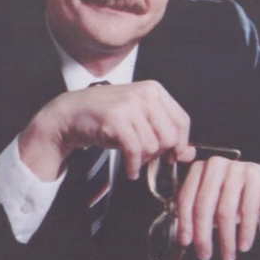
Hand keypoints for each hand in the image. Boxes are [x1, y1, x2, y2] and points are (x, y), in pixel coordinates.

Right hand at [18, 81, 193, 182]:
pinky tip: (129, 170)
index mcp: (153, 90)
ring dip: (143, 160)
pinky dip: (133, 166)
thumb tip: (190, 154)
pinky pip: (135, 151)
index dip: (180, 143)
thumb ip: (165, 133)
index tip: (173, 155)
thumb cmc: (105, 116)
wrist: (69, 113)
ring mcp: (129, 106)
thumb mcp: (139, 120)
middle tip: (146, 158)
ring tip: (133, 160)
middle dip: (159, 154)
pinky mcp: (115, 120)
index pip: (182, 120)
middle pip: (169, 136)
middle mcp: (143, 95)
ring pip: (153, 146)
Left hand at [175, 158, 259, 259]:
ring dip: (226, 239)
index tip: (185, 242)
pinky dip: (245, 232)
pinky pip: (248, 210)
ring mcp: (237, 169)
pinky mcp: (257, 177)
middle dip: (203, 235)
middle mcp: (215, 165)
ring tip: (228, 256)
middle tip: (205, 255)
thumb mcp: (212, 201)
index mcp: (198, 169)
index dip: (184, 223)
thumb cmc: (234, 196)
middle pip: (203, 206)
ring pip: (225, 211)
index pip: (185, 199)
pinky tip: (243, 246)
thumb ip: (195, 213)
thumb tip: (184, 237)